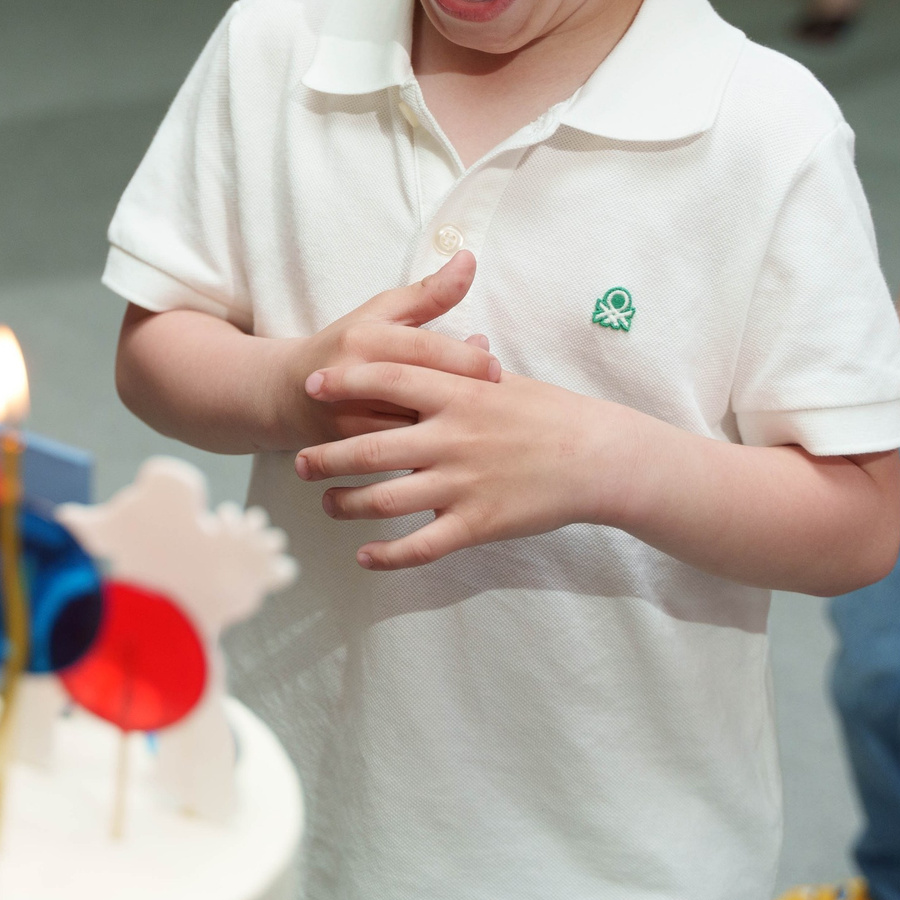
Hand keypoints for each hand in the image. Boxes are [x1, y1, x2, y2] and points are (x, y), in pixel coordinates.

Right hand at [272, 251, 502, 448]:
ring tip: (482, 424)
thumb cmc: (345, 346)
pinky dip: (428, 453)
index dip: (462, 358)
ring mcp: (346, 417)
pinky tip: (454, 449)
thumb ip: (429, 292)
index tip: (496, 368)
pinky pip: (396, 456)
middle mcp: (352, 377)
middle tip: (497, 400)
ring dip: (447, 429)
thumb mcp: (380, 312)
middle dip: (461, 397)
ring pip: (408, 431)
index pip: (421, 348)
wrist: (287, 394)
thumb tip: (469, 258)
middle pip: (417, 391)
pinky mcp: (346, 450)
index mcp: (364, 338)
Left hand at [291, 360, 627, 569]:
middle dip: (327, 456)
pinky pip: (421, 546)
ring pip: (385, 500)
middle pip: (370, 446)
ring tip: (327, 505)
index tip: (310, 386)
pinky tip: (365, 557)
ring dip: (346, 505)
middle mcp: (453, 436)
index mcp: (459, 393)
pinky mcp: (477, 523)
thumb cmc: (551, 413)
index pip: (388, 380)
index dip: (344, 382)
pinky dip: (387, 555)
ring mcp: (463, 482)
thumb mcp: (501, 379)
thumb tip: (431, 342)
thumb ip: (457, 366)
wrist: (599, 457)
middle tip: (299, 463)